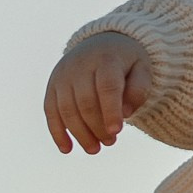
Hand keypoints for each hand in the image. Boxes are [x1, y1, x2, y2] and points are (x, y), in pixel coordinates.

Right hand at [44, 33, 151, 153]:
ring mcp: (63, 75)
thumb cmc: (126, 62)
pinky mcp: (52, 85)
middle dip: (97, 127)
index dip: (110, 111)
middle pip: (86, 102)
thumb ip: (138, 90)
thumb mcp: (142, 70)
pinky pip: (50, 110)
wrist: (101, 43)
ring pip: (66, 109)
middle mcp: (80, 65)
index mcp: (106, 59)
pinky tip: (67, 149)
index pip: (107, 87)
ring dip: (79, 133)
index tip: (116, 132)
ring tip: (94, 149)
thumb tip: (125, 113)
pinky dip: (57, 131)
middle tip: (110, 142)